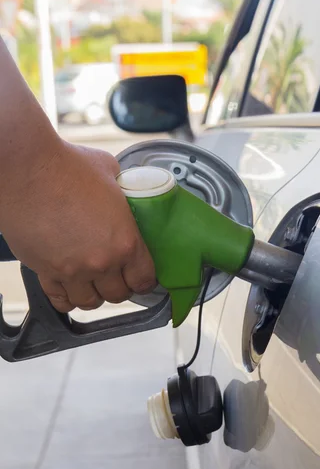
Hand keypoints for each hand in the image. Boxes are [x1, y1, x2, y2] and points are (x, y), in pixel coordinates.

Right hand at [0, 140, 155, 311]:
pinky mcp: (45, 272)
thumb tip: (124, 189)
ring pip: (90, 302)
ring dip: (94, 295)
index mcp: (125, 241)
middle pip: (119, 295)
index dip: (145, 280)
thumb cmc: (66, 166)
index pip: (144, 279)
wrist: (25, 170)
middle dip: (120, 287)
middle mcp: (101, 262)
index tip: (141, 276)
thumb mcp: (110, 172)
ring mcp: (72, 271)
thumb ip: (122, 189)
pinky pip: (60, 300)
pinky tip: (69, 289)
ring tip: (93, 283)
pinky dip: (66, 299)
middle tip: (117, 276)